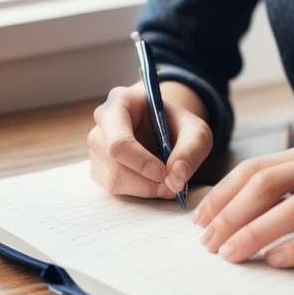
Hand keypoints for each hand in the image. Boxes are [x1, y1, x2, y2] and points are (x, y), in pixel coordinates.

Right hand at [88, 81, 212, 198]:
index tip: (165, 173)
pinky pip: (115, 190)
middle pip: (115, 166)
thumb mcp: (197, 131)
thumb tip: (177, 177)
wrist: (166, 126)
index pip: (119, 142)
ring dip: (145, 188)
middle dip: (147, 181)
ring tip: (167, 180)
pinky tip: (154, 181)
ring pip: (114, 181)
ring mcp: (97, 148)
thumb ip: (192, 150)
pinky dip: (139, 192)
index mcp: (119, 102)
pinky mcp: (99, 168)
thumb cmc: (178, 124)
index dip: (141, 163)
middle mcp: (101, 125)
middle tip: (173, 184)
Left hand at [193, 137, 293, 267]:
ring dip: (257, 232)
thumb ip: (288, 186)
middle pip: (268, 184)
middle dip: (231, 214)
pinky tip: (278, 260)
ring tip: (232, 254)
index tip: (200, 220)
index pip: (254, 168)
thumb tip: (236, 213)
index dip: (223, 194)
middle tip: (208, 242)